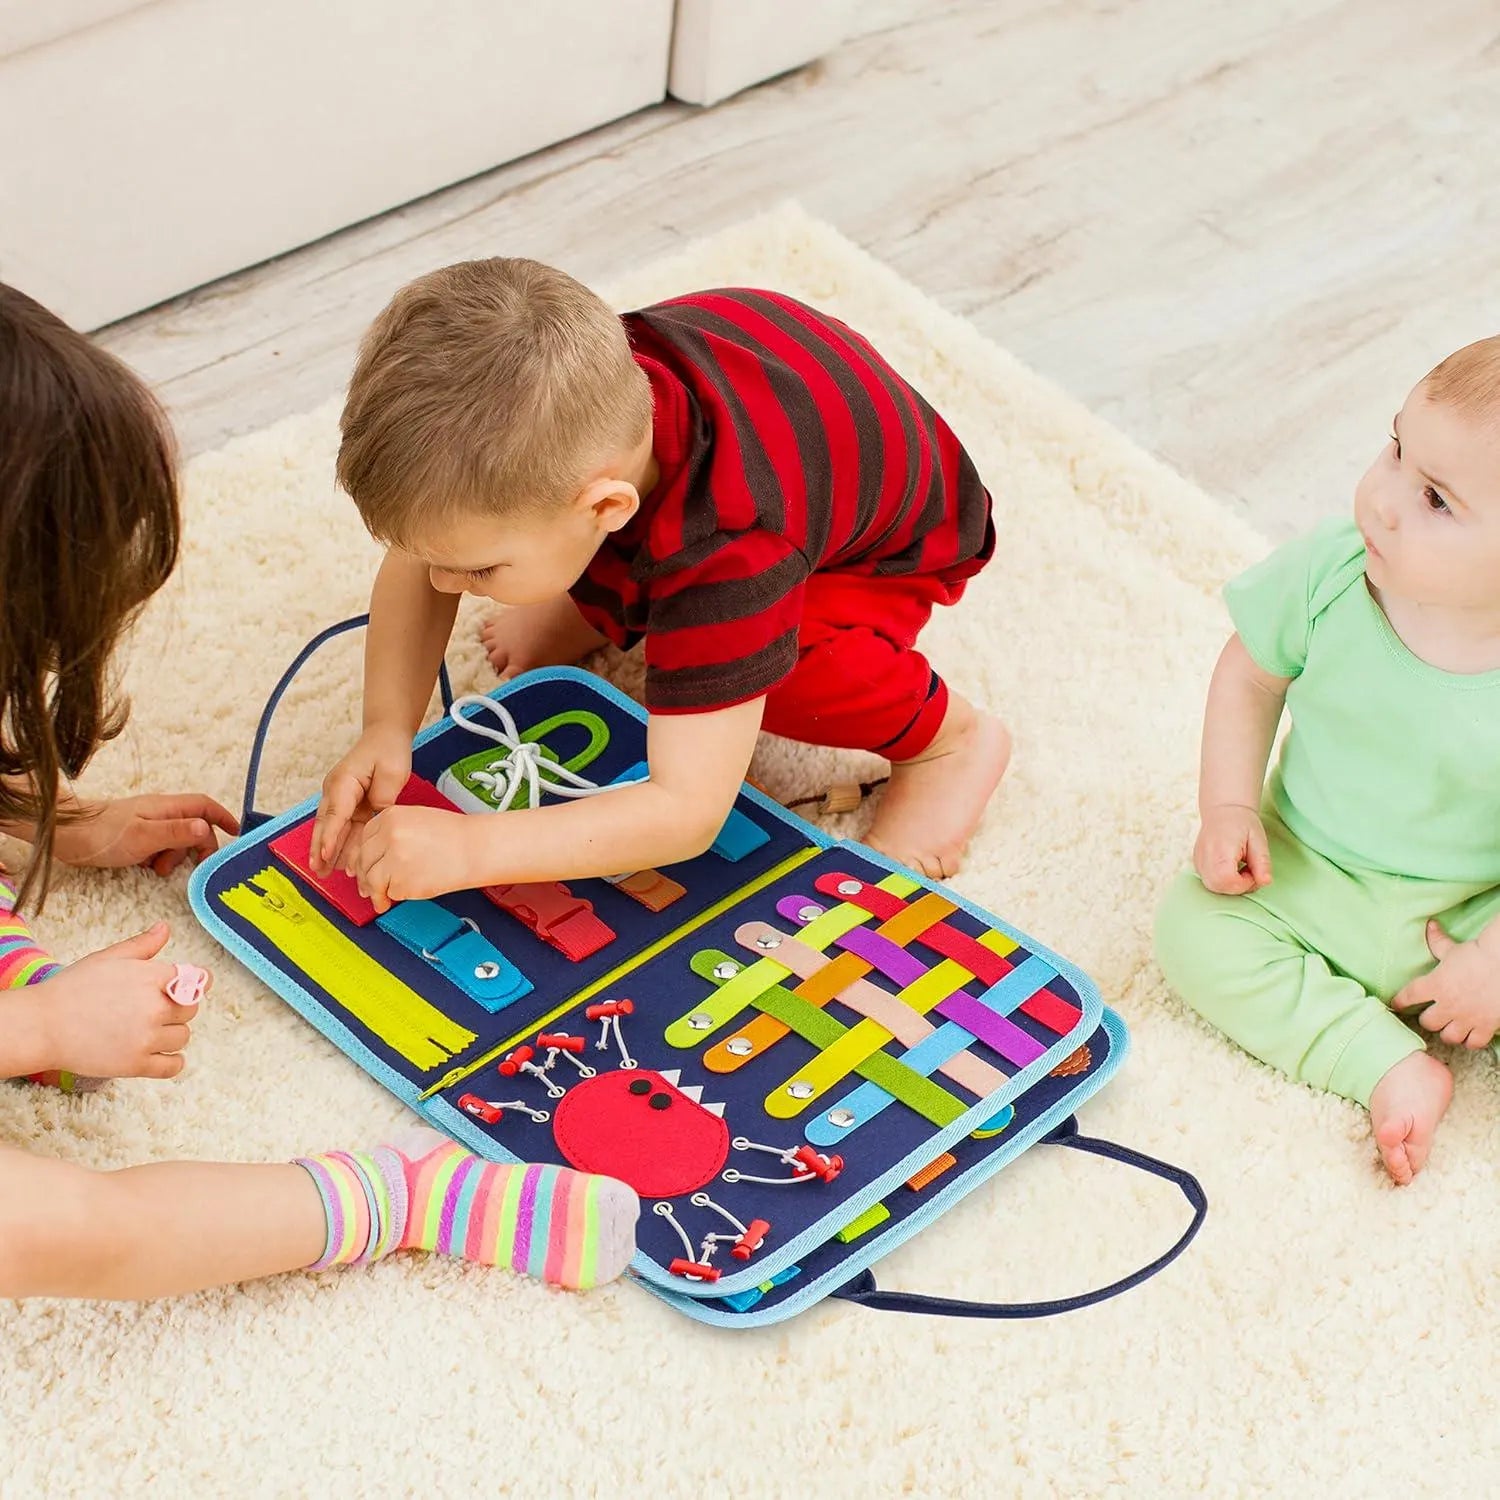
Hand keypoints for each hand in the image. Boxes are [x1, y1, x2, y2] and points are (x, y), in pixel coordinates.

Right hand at [29, 924, 204, 1078]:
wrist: (42, 1025)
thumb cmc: (73, 989)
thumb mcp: (109, 958)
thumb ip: (143, 945)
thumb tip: (164, 928)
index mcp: (152, 978)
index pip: (198, 980)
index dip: (195, 982)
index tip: (187, 987)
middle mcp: (155, 1008)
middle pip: (191, 1009)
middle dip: (178, 1007)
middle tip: (155, 1008)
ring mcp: (146, 1038)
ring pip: (183, 1037)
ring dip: (172, 1033)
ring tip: (149, 1030)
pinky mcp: (136, 1065)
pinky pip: (172, 1067)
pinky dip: (173, 1062)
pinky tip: (162, 1055)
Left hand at [51, 794, 237, 875]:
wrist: (64, 835)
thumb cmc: (103, 834)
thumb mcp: (144, 836)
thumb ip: (176, 832)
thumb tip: (206, 828)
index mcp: (167, 808)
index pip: (204, 807)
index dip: (223, 817)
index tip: (236, 833)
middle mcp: (161, 813)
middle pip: (194, 827)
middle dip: (196, 847)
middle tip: (192, 867)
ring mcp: (148, 824)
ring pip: (177, 840)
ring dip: (175, 856)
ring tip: (158, 869)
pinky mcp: (136, 837)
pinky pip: (159, 847)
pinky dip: (159, 859)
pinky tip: (146, 867)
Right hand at [311, 724, 412, 874]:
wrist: (385, 735)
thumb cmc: (388, 750)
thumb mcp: (392, 772)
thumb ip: (383, 797)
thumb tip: (377, 819)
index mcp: (344, 782)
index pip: (335, 814)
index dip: (330, 836)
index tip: (325, 855)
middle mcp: (335, 791)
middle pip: (326, 824)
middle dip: (320, 849)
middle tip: (317, 872)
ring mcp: (339, 797)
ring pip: (331, 829)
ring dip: (327, 850)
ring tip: (323, 872)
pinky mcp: (347, 804)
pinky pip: (342, 827)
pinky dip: (340, 843)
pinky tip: (338, 860)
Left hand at [349, 806, 475, 913]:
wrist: (476, 849)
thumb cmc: (455, 836)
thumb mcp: (417, 819)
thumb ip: (393, 832)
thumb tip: (374, 854)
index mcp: (391, 816)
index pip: (364, 838)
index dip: (364, 854)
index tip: (365, 864)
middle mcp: (389, 836)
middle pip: (364, 859)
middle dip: (364, 875)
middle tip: (368, 885)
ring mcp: (394, 859)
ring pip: (371, 878)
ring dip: (374, 891)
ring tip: (380, 897)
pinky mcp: (402, 882)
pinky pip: (388, 892)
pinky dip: (390, 897)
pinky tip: (396, 897)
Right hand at [1193, 803, 1271, 894]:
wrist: (1223, 810)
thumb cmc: (1243, 823)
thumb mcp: (1259, 840)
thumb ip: (1262, 863)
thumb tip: (1265, 882)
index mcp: (1220, 849)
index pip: (1227, 880)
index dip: (1244, 883)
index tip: (1253, 872)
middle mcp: (1205, 856)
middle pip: (1218, 887)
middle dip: (1237, 887)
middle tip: (1248, 871)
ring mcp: (1198, 861)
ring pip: (1212, 886)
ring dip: (1230, 885)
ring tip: (1240, 869)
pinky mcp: (1197, 863)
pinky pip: (1209, 881)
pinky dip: (1222, 881)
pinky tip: (1230, 868)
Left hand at [1393, 921, 1499, 1049]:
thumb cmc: (1479, 953)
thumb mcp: (1453, 948)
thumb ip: (1438, 941)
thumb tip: (1430, 925)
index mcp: (1435, 984)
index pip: (1407, 997)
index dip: (1400, 1002)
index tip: (1396, 1004)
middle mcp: (1448, 1004)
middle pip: (1428, 1023)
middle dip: (1429, 1019)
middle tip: (1433, 1015)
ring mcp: (1467, 1017)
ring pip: (1449, 1036)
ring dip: (1448, 1032)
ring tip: (1451, 1026)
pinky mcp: (1486, 1025)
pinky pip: (1473, 1043)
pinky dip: (1470, 1041)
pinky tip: (1471, 1034)